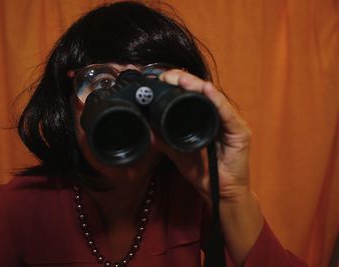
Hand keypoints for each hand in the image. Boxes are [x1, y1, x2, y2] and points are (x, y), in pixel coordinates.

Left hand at [158, 69, 262, 265]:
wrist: (220, 193)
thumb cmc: (204, 172)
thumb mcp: (177, 153)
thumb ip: (164, 139)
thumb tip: (147, 129)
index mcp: (205, 118)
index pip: (191, 95)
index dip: (177, 85)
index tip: (160, 79)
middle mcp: (219, 116)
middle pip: (201, 92)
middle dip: (184, 81)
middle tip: (167, 75)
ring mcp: (231, 123)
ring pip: (213, 98)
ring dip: (196, 86)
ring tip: (181, 79)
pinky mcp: (240, 132)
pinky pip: (226, 114)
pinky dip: (216, 101)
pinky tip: (206, 91)